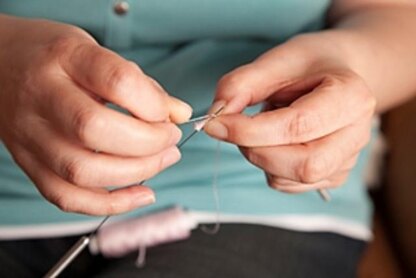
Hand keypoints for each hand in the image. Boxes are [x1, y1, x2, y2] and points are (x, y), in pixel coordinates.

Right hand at [0, 15, 191, 214]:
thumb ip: (139, 83)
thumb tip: (177, 113)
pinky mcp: (29, 163)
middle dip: (148, 143)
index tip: (170, 113)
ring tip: (162, 160)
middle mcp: (42, 96)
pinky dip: (110, 203)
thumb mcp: (96, 52)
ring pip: (82, 171)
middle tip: (170, 140)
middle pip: (95, 130)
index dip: (152, 104)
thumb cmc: (53, 56)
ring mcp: (31, 135)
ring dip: (136, 173)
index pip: (116, 81)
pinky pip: (67, 197)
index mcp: (66, 58)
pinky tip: (140, 194)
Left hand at [205, 34, 375, 192]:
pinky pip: (285, 184)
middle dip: (254, 149)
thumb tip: (216, 114)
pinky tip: (273, 140)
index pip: (298, 126)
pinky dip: (265, 166)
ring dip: (257, 156)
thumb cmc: (310, 65)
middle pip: (302, 164)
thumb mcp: (276, 61)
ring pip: (288, 179)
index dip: (250, 129)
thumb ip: (241, 85)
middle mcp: (356, 135)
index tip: (216, 123)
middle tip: (234, 126)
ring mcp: (345, 161)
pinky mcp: (330, 176)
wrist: (337, 75)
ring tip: (262, 125)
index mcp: (351, 98)